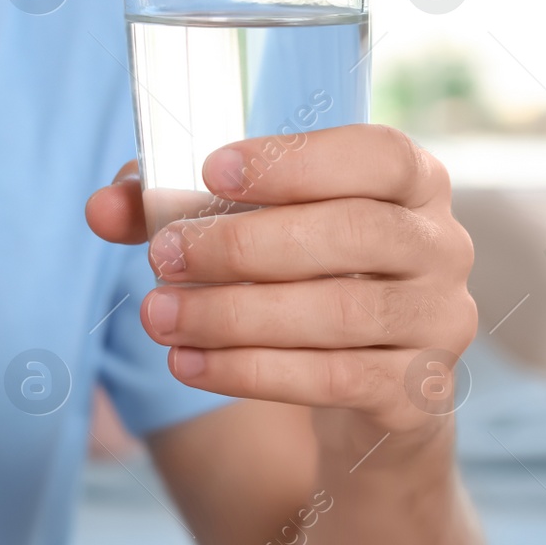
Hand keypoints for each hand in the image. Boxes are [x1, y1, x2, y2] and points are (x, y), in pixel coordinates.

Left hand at [85, 124, 477, 457]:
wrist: (372, 389)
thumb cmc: (307, 279)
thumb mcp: (253, 232)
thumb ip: (180, 208)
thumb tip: (102, 206)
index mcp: (415, 181)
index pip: (377, 154)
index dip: (297, 160)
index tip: (210, 168)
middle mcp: (443, 245)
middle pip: (352, 234)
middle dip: (245, 245)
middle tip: (164, 256)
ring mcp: (441, 320)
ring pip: (338, 313)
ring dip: (234, 315)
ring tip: (159, 317)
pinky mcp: (420, 390)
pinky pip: (333, 379)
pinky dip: (250, 371)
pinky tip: (189, 364)